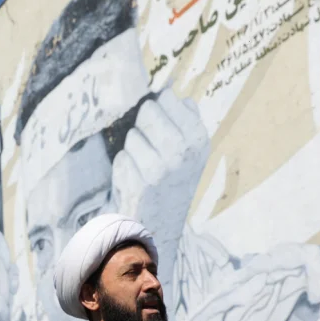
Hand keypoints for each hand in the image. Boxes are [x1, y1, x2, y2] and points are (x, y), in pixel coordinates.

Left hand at [110, 88, 208, 255]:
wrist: (162, 229)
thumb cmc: (171, 185)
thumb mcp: (190, 153)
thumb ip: (185, 120)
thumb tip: (170, 91)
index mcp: (199, 139)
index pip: (167, 98)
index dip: (157, 109)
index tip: (159, 127)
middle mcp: (184, 152)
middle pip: (147, 111)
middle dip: (142, 127)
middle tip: (149, 149)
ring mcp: (162, 168)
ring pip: (131, 136)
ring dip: (132, 151)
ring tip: (143, 170)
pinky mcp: (140, 184)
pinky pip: (121, 159)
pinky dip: (122, 170)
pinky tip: (134, 184)